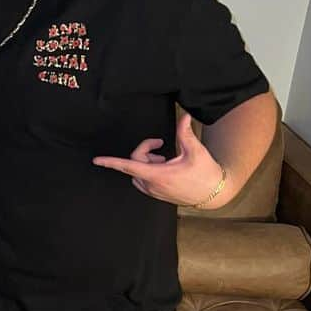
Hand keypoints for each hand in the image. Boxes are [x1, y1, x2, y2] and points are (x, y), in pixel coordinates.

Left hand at [92, 112, 225, 206]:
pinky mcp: (157, 194)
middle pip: (134, 164)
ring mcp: (154, 192)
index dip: (111, 162)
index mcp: (158, 175)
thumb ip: (185, 133)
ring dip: (145, 162)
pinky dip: (147, 170)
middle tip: (160, 144)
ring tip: (163, 159)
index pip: (129, 166)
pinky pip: (142, 180)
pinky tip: (163, 167)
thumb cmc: (205, 172)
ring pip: (137, 173)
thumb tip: (184, 116)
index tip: (97, 161)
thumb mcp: (195, 151)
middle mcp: (152, 185)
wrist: (214, 193)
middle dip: (144, 151)